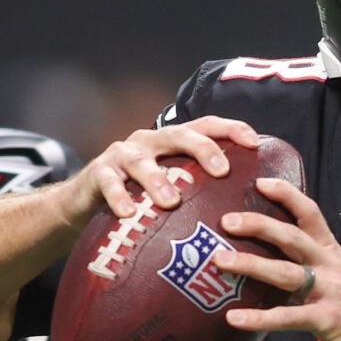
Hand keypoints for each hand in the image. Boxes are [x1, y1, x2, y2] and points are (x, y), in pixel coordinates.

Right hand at [61, 116, 260, 222]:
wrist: (86, 202)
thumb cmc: (140, 198)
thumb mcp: (171, 188)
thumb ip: (200, 192)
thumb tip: (246, 214)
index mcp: (171, 143)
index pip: (204, 126)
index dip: (230, 129)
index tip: (254, 142)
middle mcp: (149, 142)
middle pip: (179, 135)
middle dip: (203, 149)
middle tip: (222, 171)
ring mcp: (122, 155)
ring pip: (142, 161)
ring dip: (157, 180)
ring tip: (172, 201)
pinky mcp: (99, 173)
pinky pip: (109, 183)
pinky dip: (119, 197)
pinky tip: (128, 213)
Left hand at [213, 177, 340, 340]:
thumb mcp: (340, 282)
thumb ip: (311, 270)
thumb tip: (272, 264)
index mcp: (333, 254)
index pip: (311, 214)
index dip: (287, 195)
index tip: (260, 181)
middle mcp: (331, 267)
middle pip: (293, 236)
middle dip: (259, 224)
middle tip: (226, 220)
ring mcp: (330, 293)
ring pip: (286, 273)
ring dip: (250, 264)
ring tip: (219, 261)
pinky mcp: (328, 321)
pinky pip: (287, 318)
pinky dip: (258, 317)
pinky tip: (234, 318)